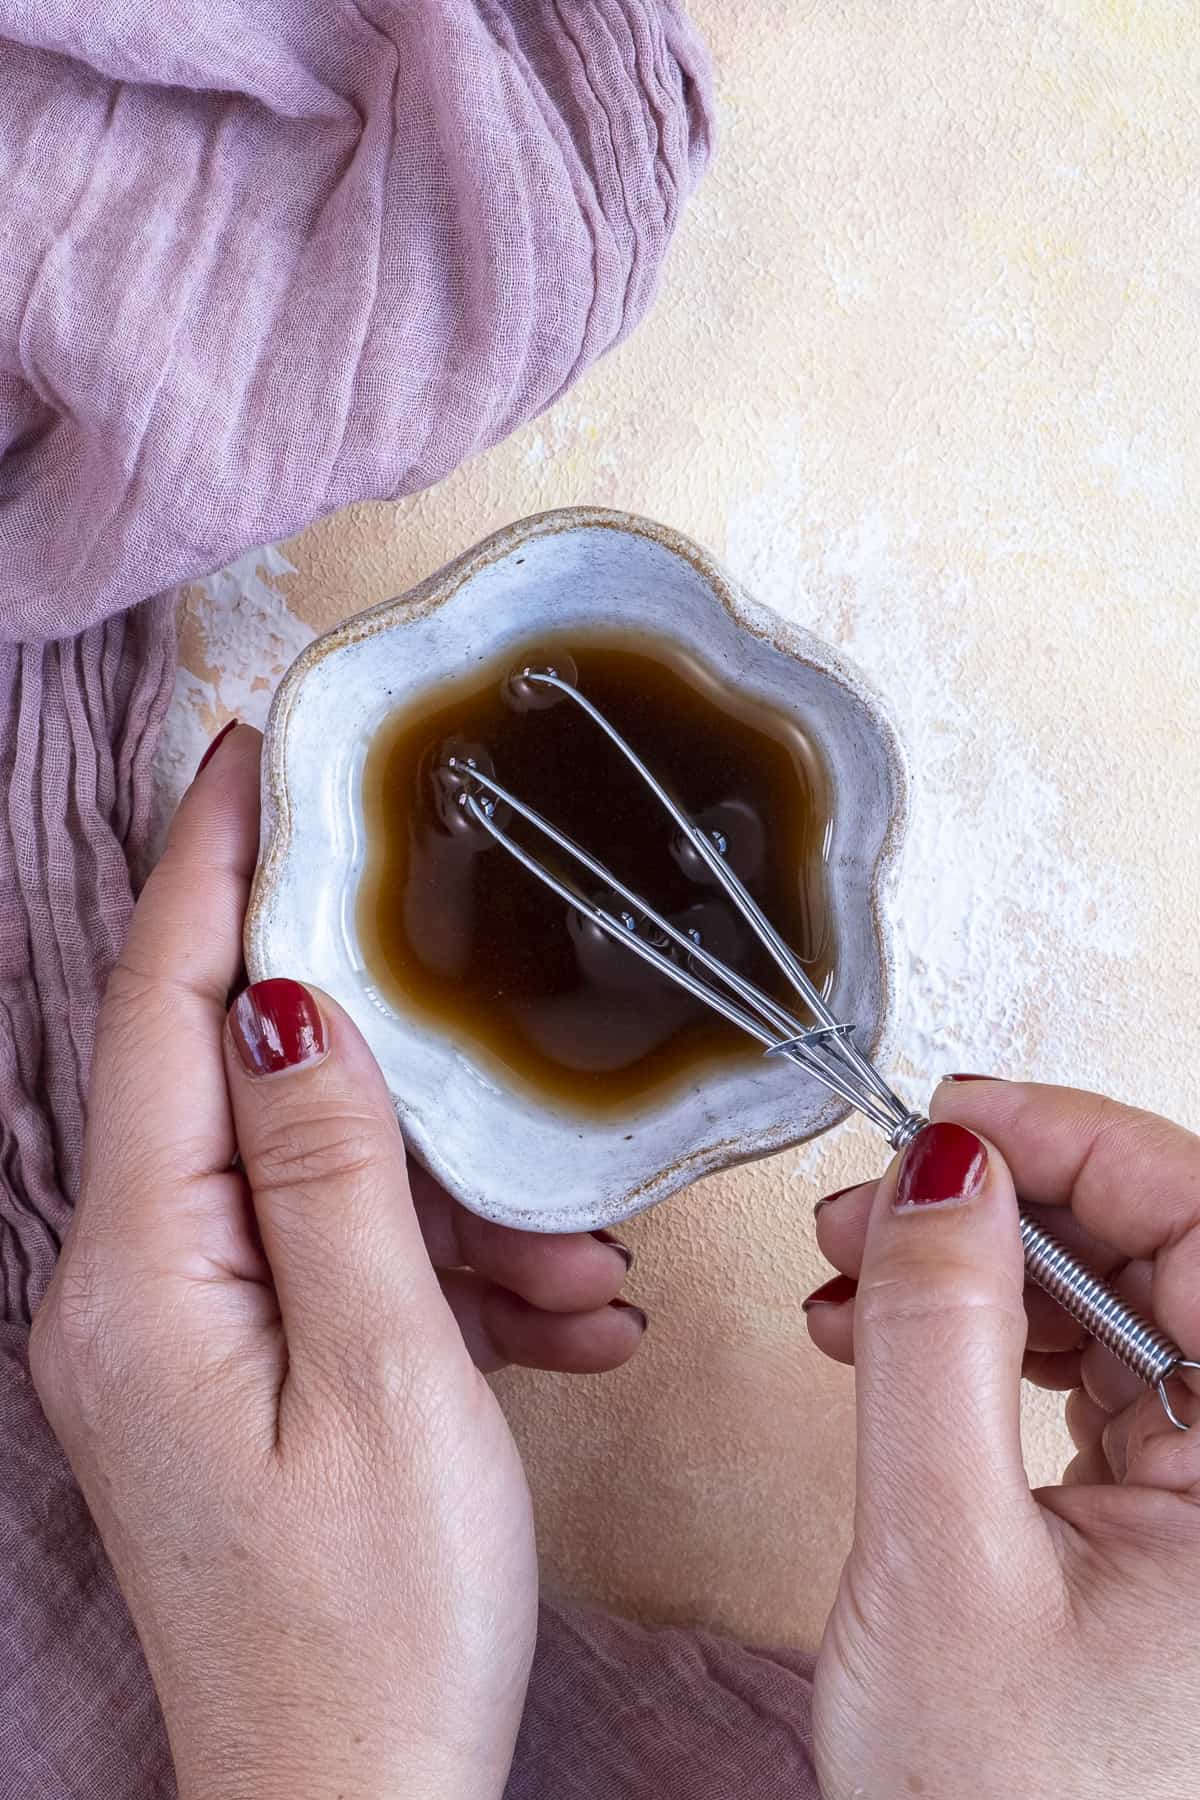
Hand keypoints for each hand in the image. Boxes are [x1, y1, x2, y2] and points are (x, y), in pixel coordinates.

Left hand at [30, 725, 645, 1799]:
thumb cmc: (376, 1626)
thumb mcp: (388, 1379)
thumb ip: (335, 1176)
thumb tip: (293, 1007)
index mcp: (144, 1277)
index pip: (163, 1014)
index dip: (210, 871)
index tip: (253, 756)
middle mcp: (133, 1290)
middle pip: (237, 1081)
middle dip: (376, 1039)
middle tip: (457, 964)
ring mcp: (180, 1331)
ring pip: (314, 1177)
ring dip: (450, 1197)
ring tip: (570, 1264)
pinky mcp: (235, 1367)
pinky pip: (336, 1260)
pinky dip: (441, 1270)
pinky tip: (549, 1319)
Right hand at [806, 1079, 1199, 1798]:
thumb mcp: (946, 1562)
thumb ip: (936, 1341)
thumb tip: (942, 1170)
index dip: (1078, 1140)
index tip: (957, 1116)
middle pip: (1164, 1257)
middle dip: (1008, 1204)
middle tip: (884, 1197)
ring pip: (1121, 1312)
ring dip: (985, 1270)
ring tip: (862, 1274)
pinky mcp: (1166, 1531)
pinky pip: (1093, 1382)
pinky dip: (988, 1343)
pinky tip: (897, 1338)